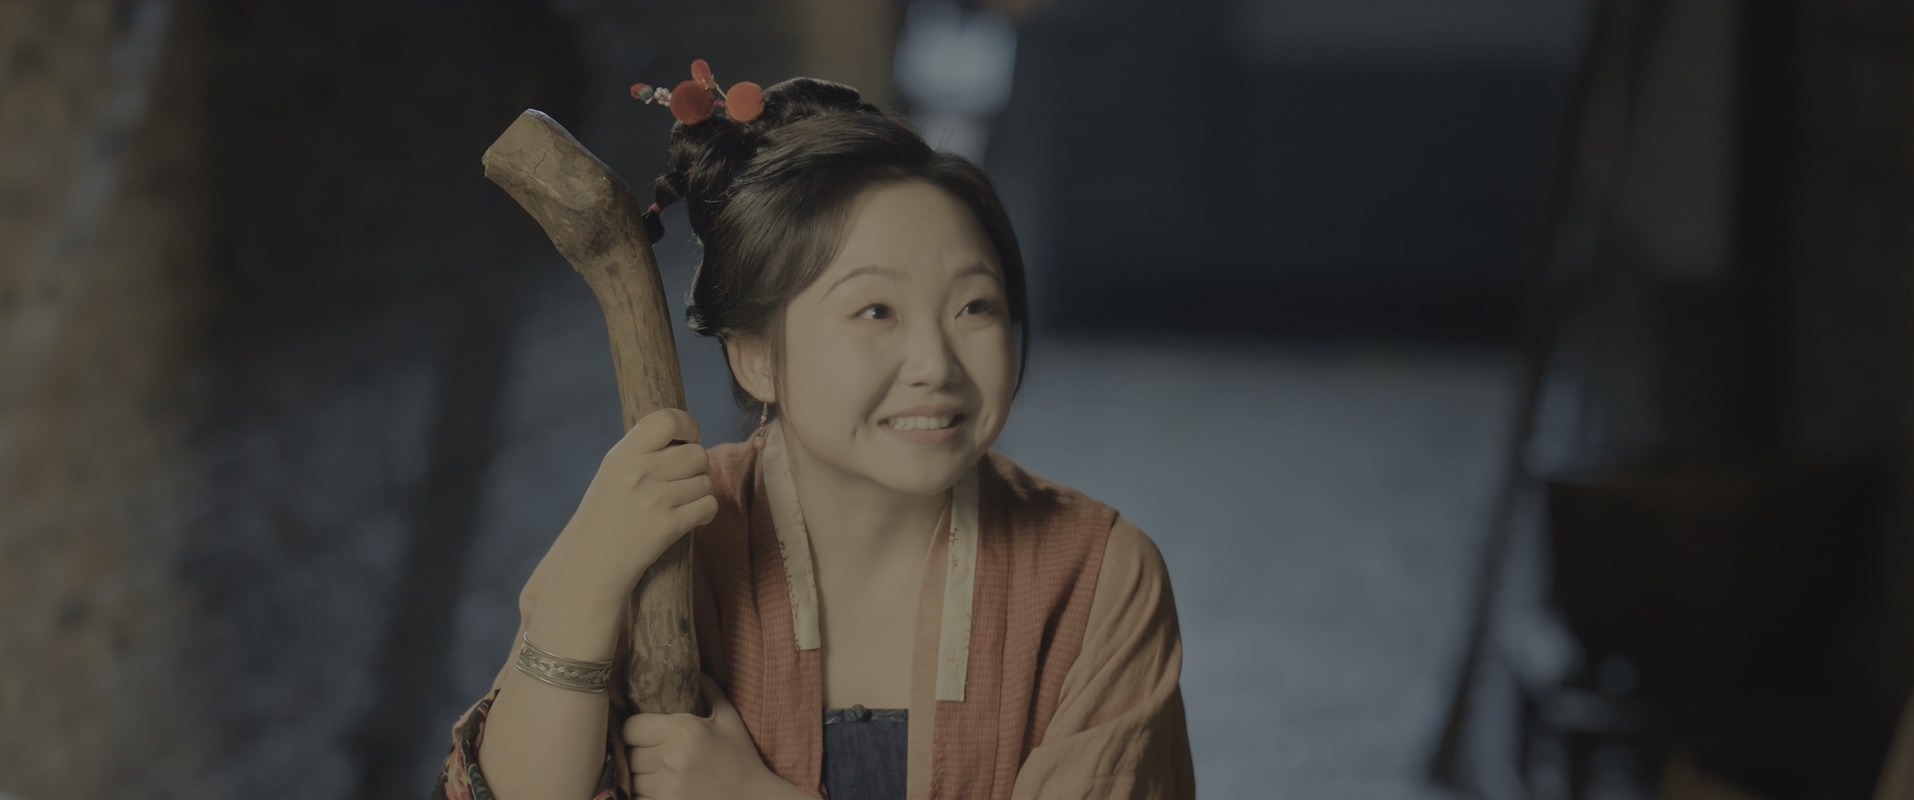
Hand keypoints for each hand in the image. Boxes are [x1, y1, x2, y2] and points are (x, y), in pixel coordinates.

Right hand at [555, 407, 717, 605]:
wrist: (592, 563)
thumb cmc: (607, 515)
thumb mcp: (614, 473)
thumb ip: (645, 451)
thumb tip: (690, 434)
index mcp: (622, 455)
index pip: (668, 419)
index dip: (688, 425)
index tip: (688, 438)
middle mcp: (637, 472)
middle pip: (697, 453)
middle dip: (698, 466)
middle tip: (684, 479)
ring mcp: (654, 500)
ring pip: (705, 481)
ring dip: (700, 491)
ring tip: (680, 502)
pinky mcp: (668, 526)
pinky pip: (708, 506)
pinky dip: (705, 512)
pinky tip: (690, 517)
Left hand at [624, 674, 797, 799]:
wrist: (754, 799)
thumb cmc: (741, 759)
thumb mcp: (729, 720)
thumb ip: (711, 692)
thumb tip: (699, 671)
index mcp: (684, 730)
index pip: (631, 727)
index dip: (635, 730)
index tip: (644, 734)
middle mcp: (672, 757)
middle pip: (629, 753)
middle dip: (639, 753)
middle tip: (653, 754)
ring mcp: (667, 787)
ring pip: (632, 778)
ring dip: (641, 776)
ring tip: (659, 773)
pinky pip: (638, 798)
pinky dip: (645, 795)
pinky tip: (663, 789)